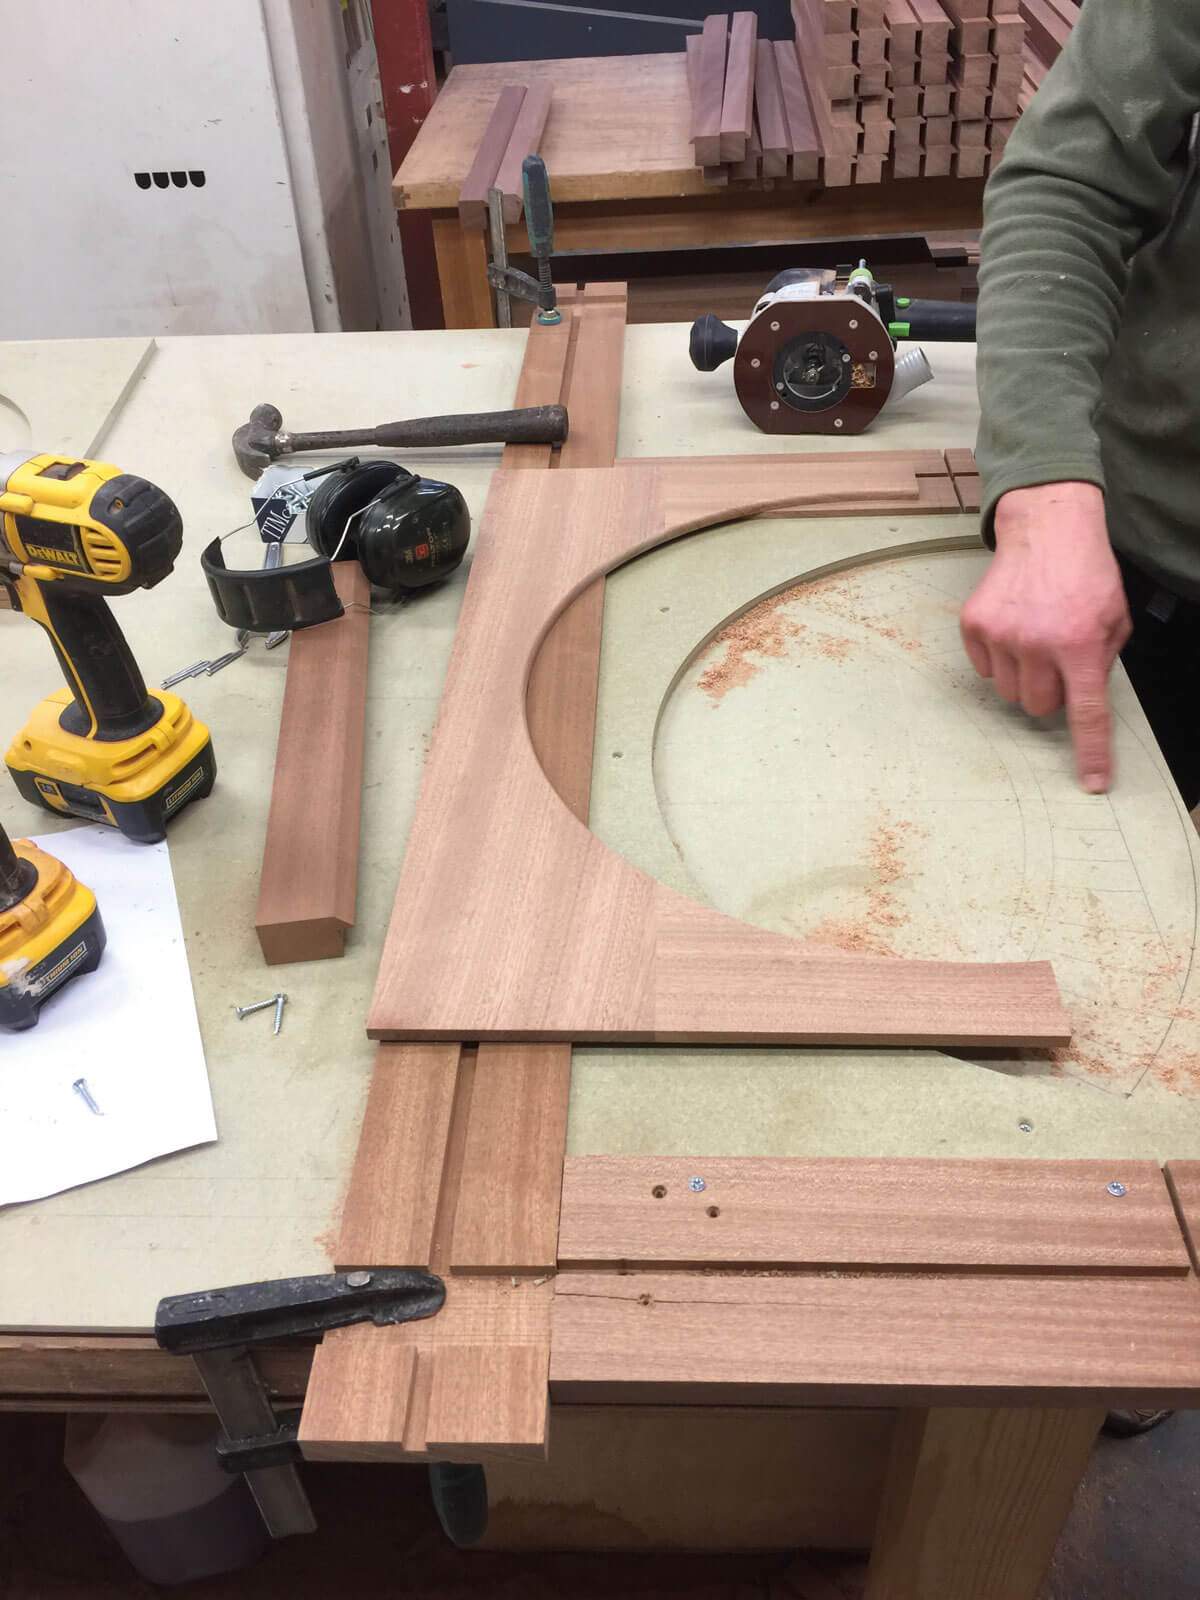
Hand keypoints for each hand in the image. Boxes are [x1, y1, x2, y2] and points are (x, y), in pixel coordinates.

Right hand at [960, 482, 1131, 792]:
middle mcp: (1038, 642)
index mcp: (1081, 643)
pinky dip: (998, 658)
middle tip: (1056, 662)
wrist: (1046, 527)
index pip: (1086, 712)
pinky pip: (984, 669)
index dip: (1091, 752)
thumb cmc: (1086, 573)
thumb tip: (1082, 698)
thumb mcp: (1115, 617)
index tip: (1094, 783)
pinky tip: (1012, 627)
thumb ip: (1102, 660)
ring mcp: (1001, 634)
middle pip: (1038, 707)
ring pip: (1009, 693)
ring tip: (1033, 640)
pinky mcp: (974, 625)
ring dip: (1023, 677)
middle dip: (1049, 693)